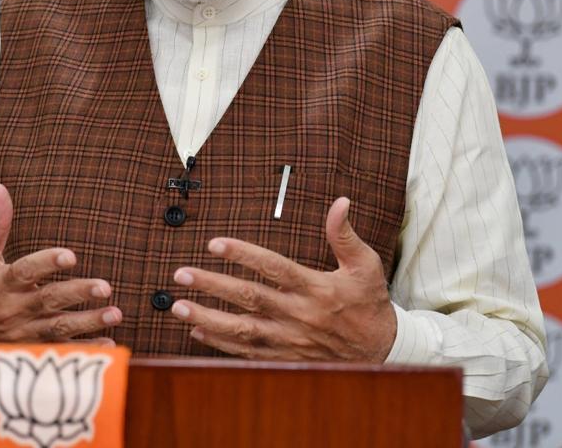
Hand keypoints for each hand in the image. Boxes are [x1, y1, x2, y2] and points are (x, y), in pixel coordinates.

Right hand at [0, 183, 122, 342]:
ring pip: (59, 328)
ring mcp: (24, 333)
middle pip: (48, 301)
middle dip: (77, 294)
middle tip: (104, 287)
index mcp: (1, 283)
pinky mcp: (34, 349)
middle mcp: (13, 309)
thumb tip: (0, 187)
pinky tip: (108, 344)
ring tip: (115, 313)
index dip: (46, 263)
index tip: (71, 255)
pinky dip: (85, 349)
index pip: (24, 272)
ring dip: (88, 322)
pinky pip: (62, 351)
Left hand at [169, 197, 395, 361]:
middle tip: (181, 274)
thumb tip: (340, 202)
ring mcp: (290, 340)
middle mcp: (299, 315)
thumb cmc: (370, 305)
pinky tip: (197, 332)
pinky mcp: (285, 358)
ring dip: (208, 318)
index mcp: (316, 289)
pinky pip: (247, 353)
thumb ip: (345, 235)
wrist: (383, 355)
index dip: (243, 255)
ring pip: (242, 330)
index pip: (273, 268)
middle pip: (249, 298)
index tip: (214, 244)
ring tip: (178, 306)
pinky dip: (220, 344)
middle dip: (213, 285)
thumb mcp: (366, 266)